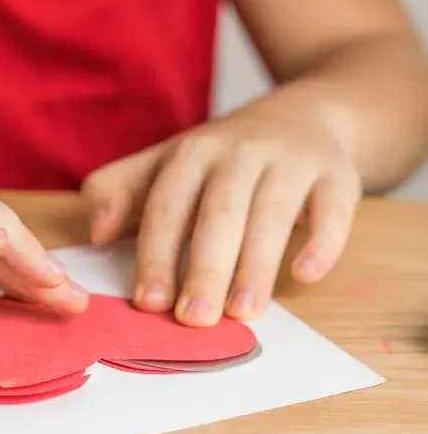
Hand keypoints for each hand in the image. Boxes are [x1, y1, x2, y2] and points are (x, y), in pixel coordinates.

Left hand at [81, 96, 361, 325]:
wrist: (303, 114)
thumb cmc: (221, 158)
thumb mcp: (164, 164)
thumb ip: (119, 191)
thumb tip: (96, 233)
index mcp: (191, 154)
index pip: (167, 207)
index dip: (156, 255)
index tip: (148, 303)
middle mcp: (239, 152)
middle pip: (218, 213)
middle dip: (204, 268)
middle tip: (194, 319)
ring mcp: (291, 160)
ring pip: (272, 214)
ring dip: (256, 265)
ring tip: (244, 313)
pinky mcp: (337, 173)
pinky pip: (333, 208)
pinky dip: (323, 241)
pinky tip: (305, 274)